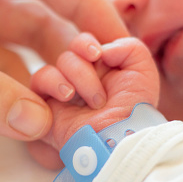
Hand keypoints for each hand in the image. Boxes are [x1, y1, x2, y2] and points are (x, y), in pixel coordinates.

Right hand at [29, 33, 159, 167]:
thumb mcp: (144, 71)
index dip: (87, 44)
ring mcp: (63, 92)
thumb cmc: (134, 110)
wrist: (121, 138)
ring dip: (78, 77)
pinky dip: (53, 83)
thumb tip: (103, 47)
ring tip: (94, 102)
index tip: (98, 55)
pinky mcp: (47, 106)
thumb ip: (129, 46)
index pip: (84, 43)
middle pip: (70, 50)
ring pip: (58, 63)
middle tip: (99, 88)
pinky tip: (68, 96)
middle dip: (84, 62)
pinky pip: (38, 81)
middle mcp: (81, 78)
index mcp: (101, 68)